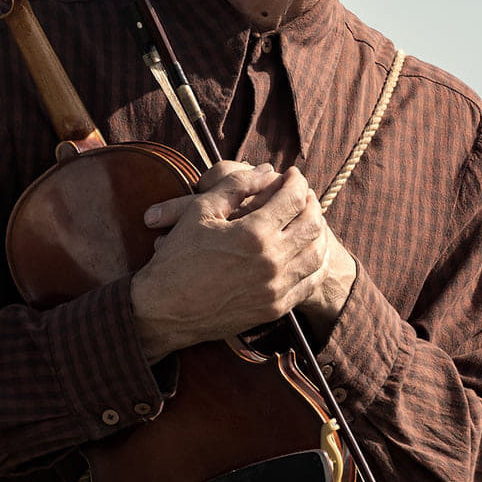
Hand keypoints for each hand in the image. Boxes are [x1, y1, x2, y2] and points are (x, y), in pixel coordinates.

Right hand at [129, 161, 355, 361]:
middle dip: (311, 202)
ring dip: (317, 230)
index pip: (293, 199)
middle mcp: (271, 262)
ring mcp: (276, 288)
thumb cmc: (177, 257)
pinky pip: (309, 281)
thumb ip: (235, 185)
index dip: (296, 181)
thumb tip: (266, 170)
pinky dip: (315, 261)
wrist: (164, 310)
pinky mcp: (275, 308)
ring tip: (306, 218)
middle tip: (302, 193)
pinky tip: (306, 251)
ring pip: (316, 252)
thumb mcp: (200, 211)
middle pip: (312, 223)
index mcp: (253, 234)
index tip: (291, 174)